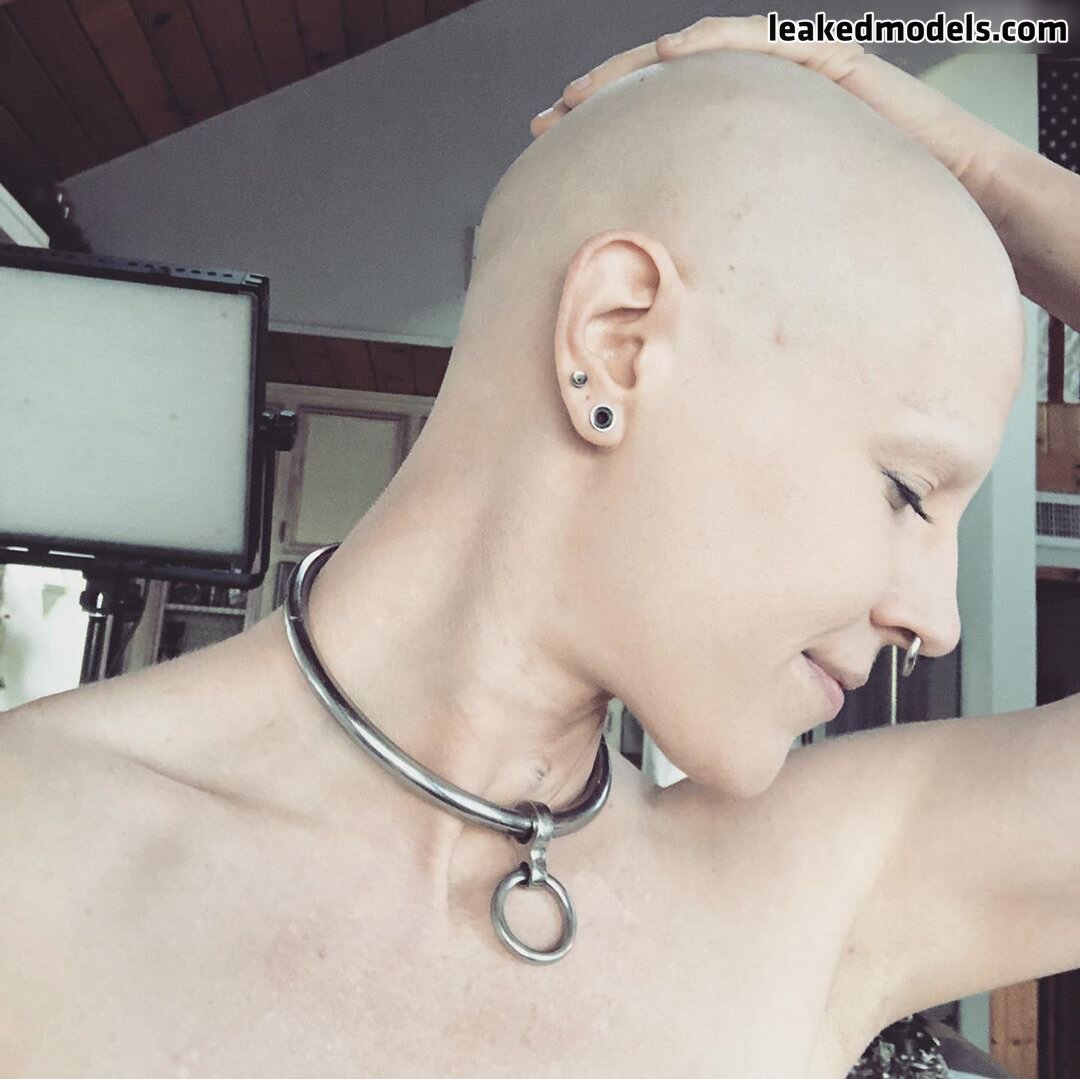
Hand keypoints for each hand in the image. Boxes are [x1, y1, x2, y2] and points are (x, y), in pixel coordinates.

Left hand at [531, 15, 1005, 214]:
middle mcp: (753, 108)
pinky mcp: (823, 58)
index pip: (660, 132)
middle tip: (549, 123)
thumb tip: (662, 303)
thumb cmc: (861, 237)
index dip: (607, 139)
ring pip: (694, 58)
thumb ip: (722, 253)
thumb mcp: (770, 249)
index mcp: (736, 149)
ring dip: (634, 70)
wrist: (951, 203)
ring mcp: (785, 78)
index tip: (556, 157)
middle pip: (661, 92)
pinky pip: (757, 42)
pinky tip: (670, 56)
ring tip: (587, 92)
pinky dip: (711, 44)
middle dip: (600, 102)